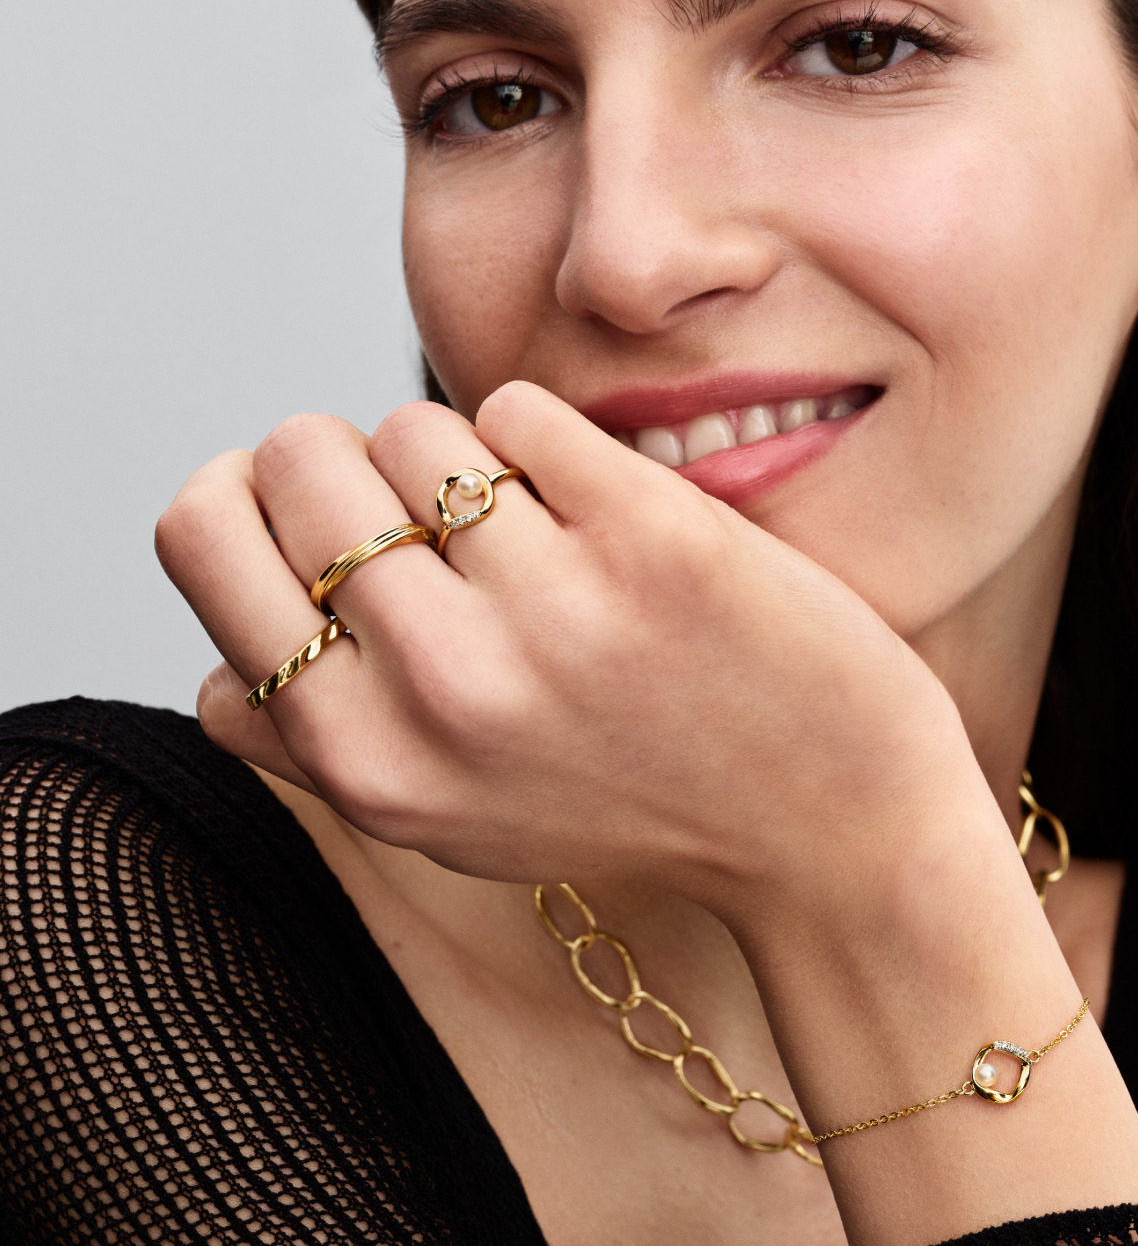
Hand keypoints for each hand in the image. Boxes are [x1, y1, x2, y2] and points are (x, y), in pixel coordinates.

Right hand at [156, 382, 984, 929]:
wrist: (829, 833)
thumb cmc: (634, 811)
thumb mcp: (449, 821)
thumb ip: (315, 747)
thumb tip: (221, 656)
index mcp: (367, 761)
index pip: (199, 536)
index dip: (253, 498)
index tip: (325, 513)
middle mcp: (442, 690)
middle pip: (294, 457)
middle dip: (355, 463)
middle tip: (440, 519)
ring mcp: (549, 609)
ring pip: (408, 425)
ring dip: (464, 461)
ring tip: (541, 536)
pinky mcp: (650, 538)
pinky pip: (521, 413)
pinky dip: (553, 445)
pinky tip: (604, 514)